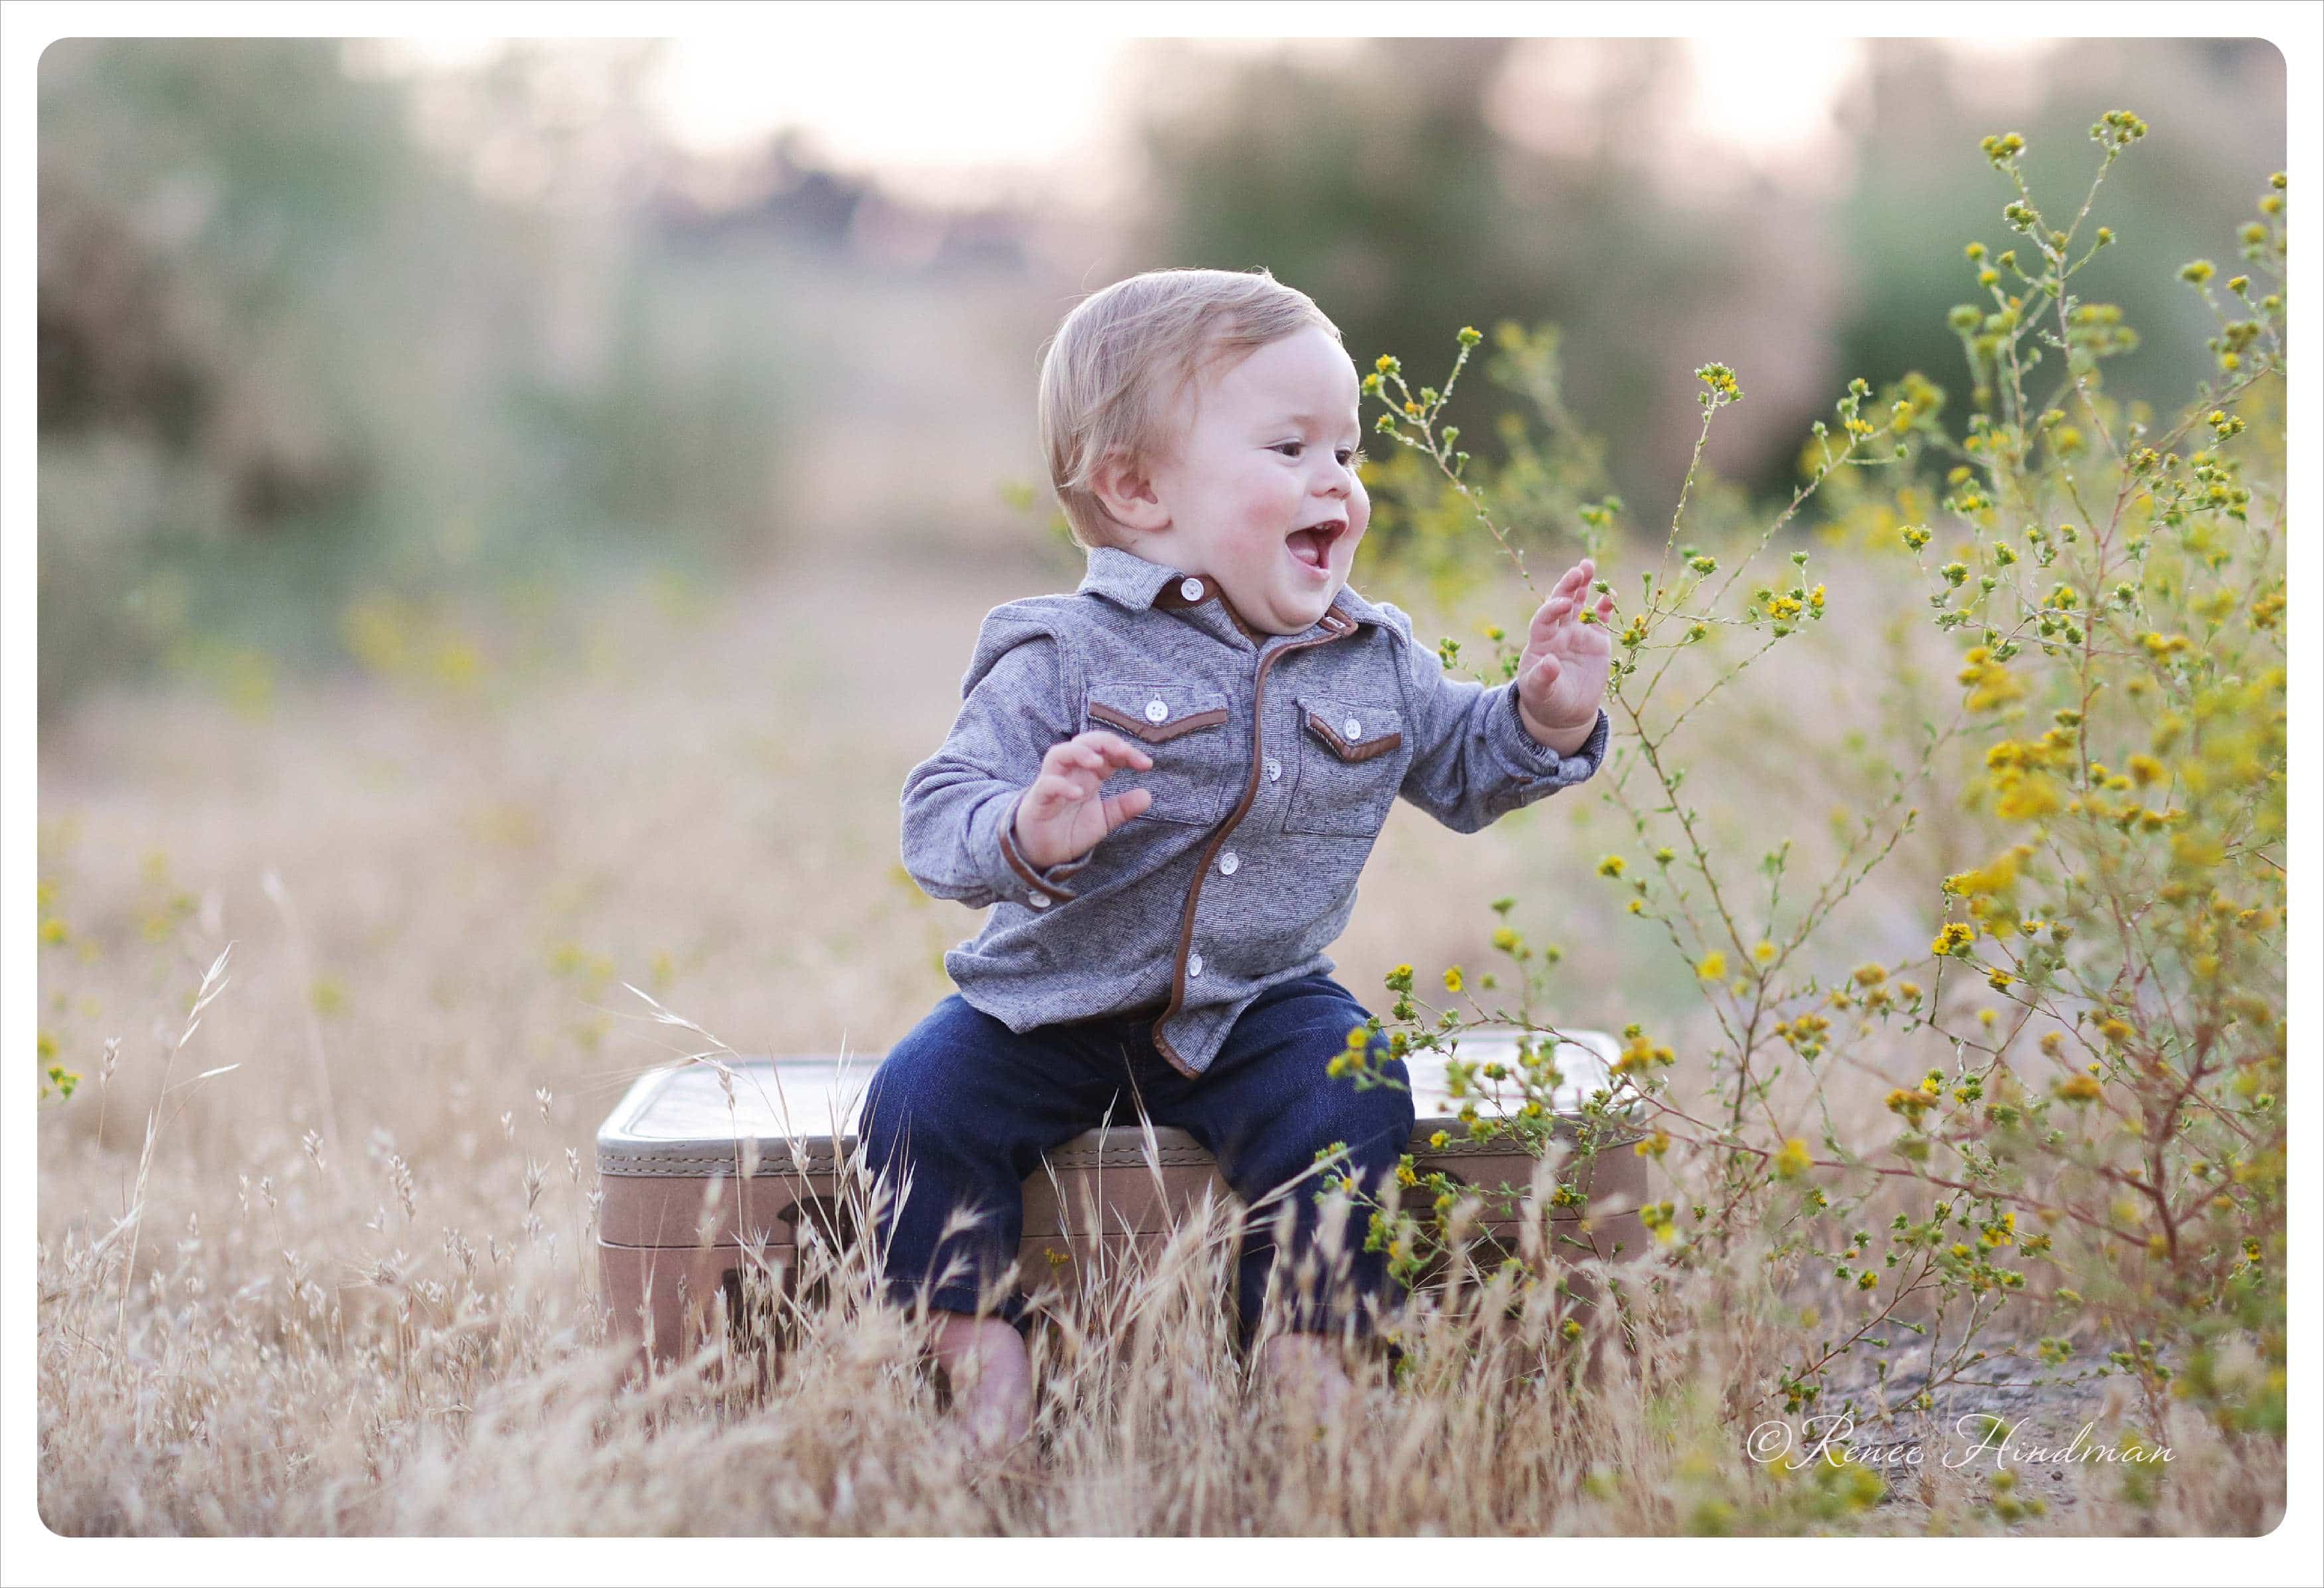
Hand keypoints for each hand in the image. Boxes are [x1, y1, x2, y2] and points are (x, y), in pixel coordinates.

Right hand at [1012, 730, 1154, 868]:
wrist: (1042, 852)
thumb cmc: (1069, 829)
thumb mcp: (1103, 820)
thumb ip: (1123, 808)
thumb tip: (1147, 796)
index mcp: (1088, 775)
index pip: (1107, 752)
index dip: (1127, 752)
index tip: (1146, 764)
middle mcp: (1070, 773)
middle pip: (1084, 742)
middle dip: (1105, 742)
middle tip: (1124, 752)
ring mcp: (1052, 783)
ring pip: (1060, 754)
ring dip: (1080, 753)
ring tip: (1098, 763)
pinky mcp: (1039, 799)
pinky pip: (1047, 784)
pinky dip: (1062, 785)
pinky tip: (1078, 793)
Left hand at [1516, 557, 1615, 749]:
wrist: (1564, 712)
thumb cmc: (1545, 700)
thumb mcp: (1539, 692)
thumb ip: (1542, 677)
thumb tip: (1549, 662)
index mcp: (1541, 640)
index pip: (1544, 619)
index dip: (1553, 609)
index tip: (1564, 603)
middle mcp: (1559, 631)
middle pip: (1562, 602)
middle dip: (1569, 585)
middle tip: (1579, 569)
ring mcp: (1578, 633)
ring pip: (1581, 603)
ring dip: (1585, 585)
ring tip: (1589, 565)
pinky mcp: (1597, 640)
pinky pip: (1601, 618)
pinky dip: (1606, 606)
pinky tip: (1610, 594)